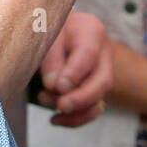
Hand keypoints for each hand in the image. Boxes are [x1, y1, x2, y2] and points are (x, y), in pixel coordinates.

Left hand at [34, 11, 112, 126]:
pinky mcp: (93, 89)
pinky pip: (90, 110)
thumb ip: (51, 58)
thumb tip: (54, 86)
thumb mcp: (46, 34)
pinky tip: (55, 119)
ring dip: (73, 110)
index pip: (88, 55)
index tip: (57, 86)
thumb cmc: (48, 27)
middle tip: (61, 105)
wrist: (51, 26)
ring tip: (44, 99)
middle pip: (102, 81)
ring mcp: (100, 73)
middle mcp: (102, 53)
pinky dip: (74, 119)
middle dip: (82, 99)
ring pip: (98, 99)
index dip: (74, 73)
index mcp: (92, 31)